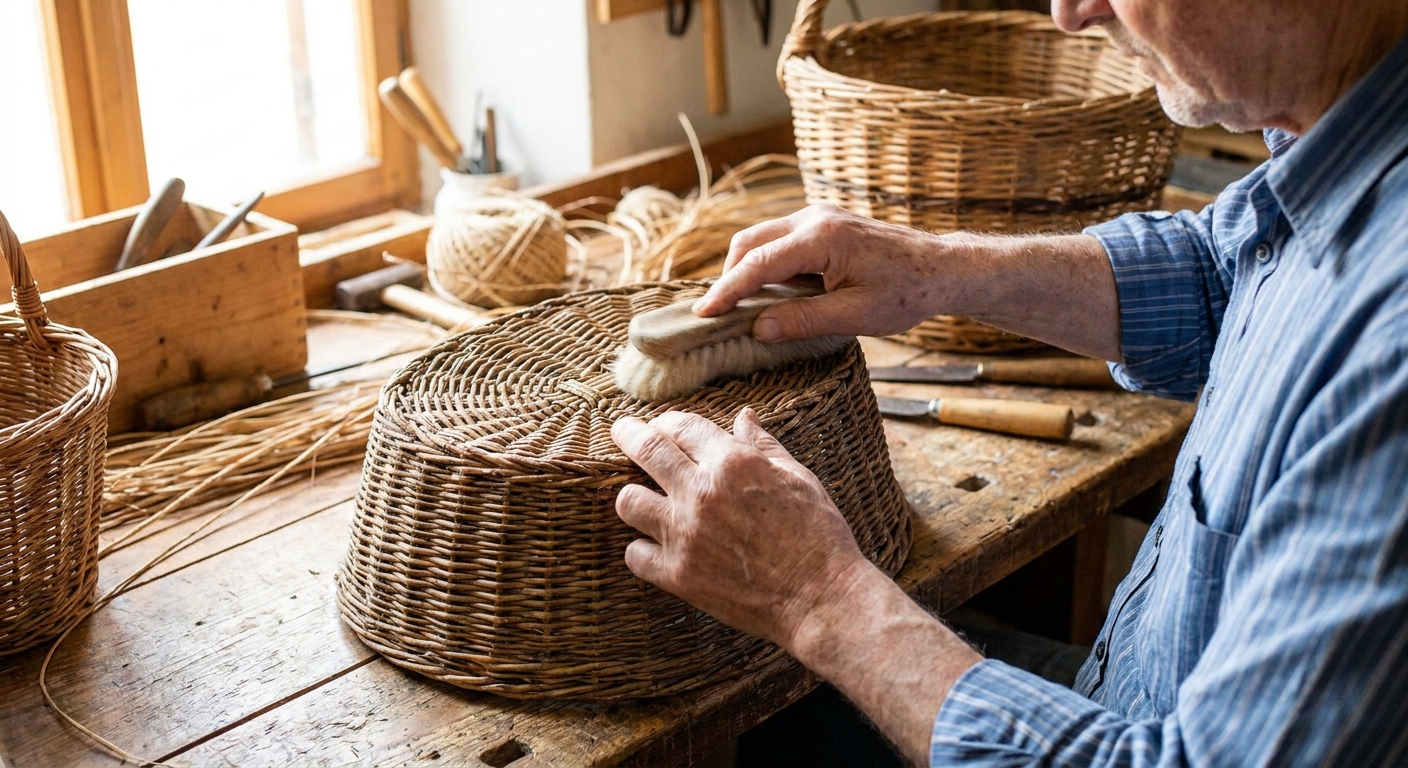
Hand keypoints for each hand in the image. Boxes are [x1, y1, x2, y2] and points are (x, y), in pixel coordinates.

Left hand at [610, 408, 871, 649]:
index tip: (661, 425)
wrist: (822, 599)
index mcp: (734, 462)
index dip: (667, 422)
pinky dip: (642, 549)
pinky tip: (655, 547)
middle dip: (628, 433)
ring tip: (641, 499)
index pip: (681, 426)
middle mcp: (702, 492)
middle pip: (646, 450)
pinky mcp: (678, 576)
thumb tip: (744, 416)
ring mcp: (686, 535)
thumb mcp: (798, 478)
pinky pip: (635, 554)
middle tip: (621, 431)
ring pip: (628, 501)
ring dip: (634, 496)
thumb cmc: (819, 534)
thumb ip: (763, 445)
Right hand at [692, 204, 949, 341]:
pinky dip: (765, 264)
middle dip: (729, 277)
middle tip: (718, 314)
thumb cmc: (906, 293)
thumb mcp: (854, 316)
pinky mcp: (823, 224)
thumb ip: (802, 321)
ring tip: (739, 306)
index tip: (702, 313)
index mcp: (821, 238)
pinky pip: (780, 240)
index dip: (726, 290)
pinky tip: (768, 292)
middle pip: (749, 242)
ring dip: (746, 269)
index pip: (757, 264)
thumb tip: (756, 330)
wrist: (942, 269)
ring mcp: (818, 217)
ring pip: (761, 238)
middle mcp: (814, 218)